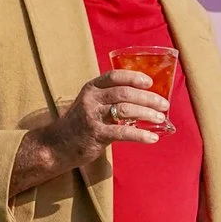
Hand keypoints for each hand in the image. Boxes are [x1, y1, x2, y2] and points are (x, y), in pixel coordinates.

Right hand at [9, 71, 172, 198]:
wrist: (56, 145)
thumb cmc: (79, 125)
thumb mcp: (91, 105)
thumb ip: (110, 100)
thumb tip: (142, 101)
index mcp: (91, 88)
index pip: (115, 76)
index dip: (134, 77)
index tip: (149, 82)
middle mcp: (92, 99)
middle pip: (125, 93)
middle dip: (148, 97)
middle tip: (164, 104)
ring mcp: (93, 116)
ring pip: (126, 110)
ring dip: (147, 113)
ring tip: (161, 118)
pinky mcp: (96, 134)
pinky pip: (123, 132)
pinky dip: (141, 135)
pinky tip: (152, 137)